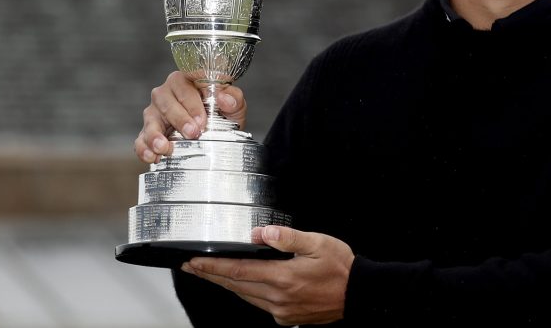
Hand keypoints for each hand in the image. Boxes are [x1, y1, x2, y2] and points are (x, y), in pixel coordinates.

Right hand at [134, 72, 246, 162]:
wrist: (216, 140)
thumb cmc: (223, 116)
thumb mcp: (234, 107)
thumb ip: (234, 99)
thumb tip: (225, 99)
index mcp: (187, 81)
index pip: (186, 84)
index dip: (193, 102)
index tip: (202, 120)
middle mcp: (167, 93)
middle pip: (166, 100)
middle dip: (179, 118)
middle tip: (192, 133)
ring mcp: (155, 113)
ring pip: (150, 118)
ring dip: (155, 133)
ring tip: (164, 147)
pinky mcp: (147, 132)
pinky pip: (140, 139)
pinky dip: (144, 148)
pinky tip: (153, 157)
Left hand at [182, 226, 353, 325]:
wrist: (359, 294)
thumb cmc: (340, 267)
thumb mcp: (317, 243)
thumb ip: (287, 237)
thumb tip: (259, 233)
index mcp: (283, 278)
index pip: (238, 271)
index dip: (213, 266)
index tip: (194, 261)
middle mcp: (277, 298)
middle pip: (235, 285)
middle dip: (211, 275)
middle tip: (191, 267)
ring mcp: (281, 311)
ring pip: (245, 296)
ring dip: (226, 284)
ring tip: (210, 273)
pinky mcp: (286, 317)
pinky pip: (258, 304)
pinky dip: (245, 293)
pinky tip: (242, 284)